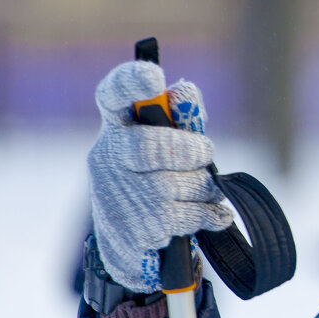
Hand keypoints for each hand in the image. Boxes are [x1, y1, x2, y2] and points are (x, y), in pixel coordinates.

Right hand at [87, 61, 232, 291]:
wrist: (134, 240)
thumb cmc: (160, 175)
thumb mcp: (169, 141)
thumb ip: (181, 117)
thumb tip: (185, 92)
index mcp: (118, 125)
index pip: (113, 95)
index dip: (131, 84)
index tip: (153, 77)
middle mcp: (107, 158)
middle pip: (150, 148)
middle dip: (192, 152)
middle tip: (207, 154)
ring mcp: (114, 196)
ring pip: (170, 188)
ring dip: (203, 189)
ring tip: (210, 190)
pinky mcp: (127, 231)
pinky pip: (179, 219)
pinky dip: (205, 215)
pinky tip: (211, 215)